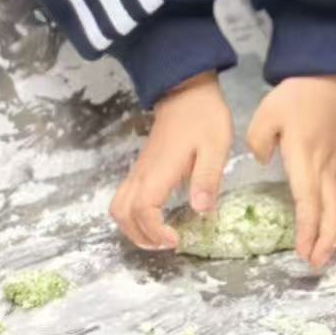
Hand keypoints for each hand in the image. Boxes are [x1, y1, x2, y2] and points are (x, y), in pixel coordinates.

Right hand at [111, 71, 231, 251]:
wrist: (187, 91)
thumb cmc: (204, 117)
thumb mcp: (216, 146)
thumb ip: (207, 178)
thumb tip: (201, 210)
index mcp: (159, 171)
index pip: (144, 210)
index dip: (156, 231)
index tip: (177, 239)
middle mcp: (142, 174)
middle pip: (123, 215)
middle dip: (142, 237)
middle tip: (168, 243)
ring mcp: (138, 171)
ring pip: (119, 208)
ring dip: (133, 229)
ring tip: (160, 236)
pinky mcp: (141, 168)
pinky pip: (125, 198)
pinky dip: (134, 216)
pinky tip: (157, 218)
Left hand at [248, 75, 335, 268]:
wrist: (329, 76)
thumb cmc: (298, 95)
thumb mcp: (267, 113)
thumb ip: (259, 141)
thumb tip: (263, 160)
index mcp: (305, 158)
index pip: (308, 200)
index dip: (307, 228)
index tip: (302, 251)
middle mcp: (325, 168)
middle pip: (330, 210)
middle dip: (326, 240)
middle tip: (316, 265)